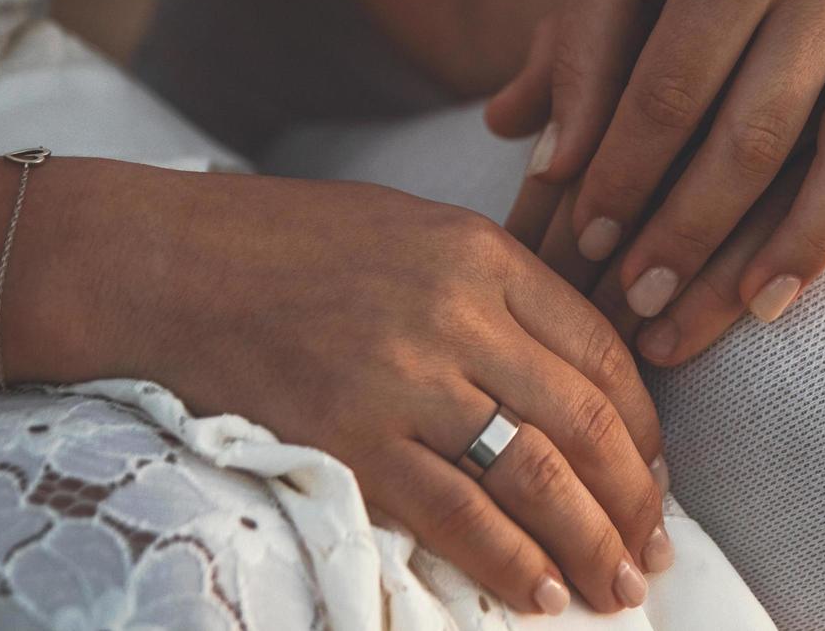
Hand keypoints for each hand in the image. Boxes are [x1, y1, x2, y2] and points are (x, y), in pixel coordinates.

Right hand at [11, 166, 670, 614]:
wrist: (167, 265)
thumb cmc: (291, 243)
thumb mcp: (415, 229)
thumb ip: (497, 288)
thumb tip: (570, 374)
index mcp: (482, 253)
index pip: (599, 349)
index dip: (643, 425)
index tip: (656, 472)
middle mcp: (456, 312)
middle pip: (582, 419)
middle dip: (634, 497)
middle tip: (655, 551)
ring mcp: (402, 378)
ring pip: (532, 475)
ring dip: (588, 541)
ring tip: (618, 587)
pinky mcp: (347, 439)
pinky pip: (452, 515)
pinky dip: (507, 561)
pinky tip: (539, 594)